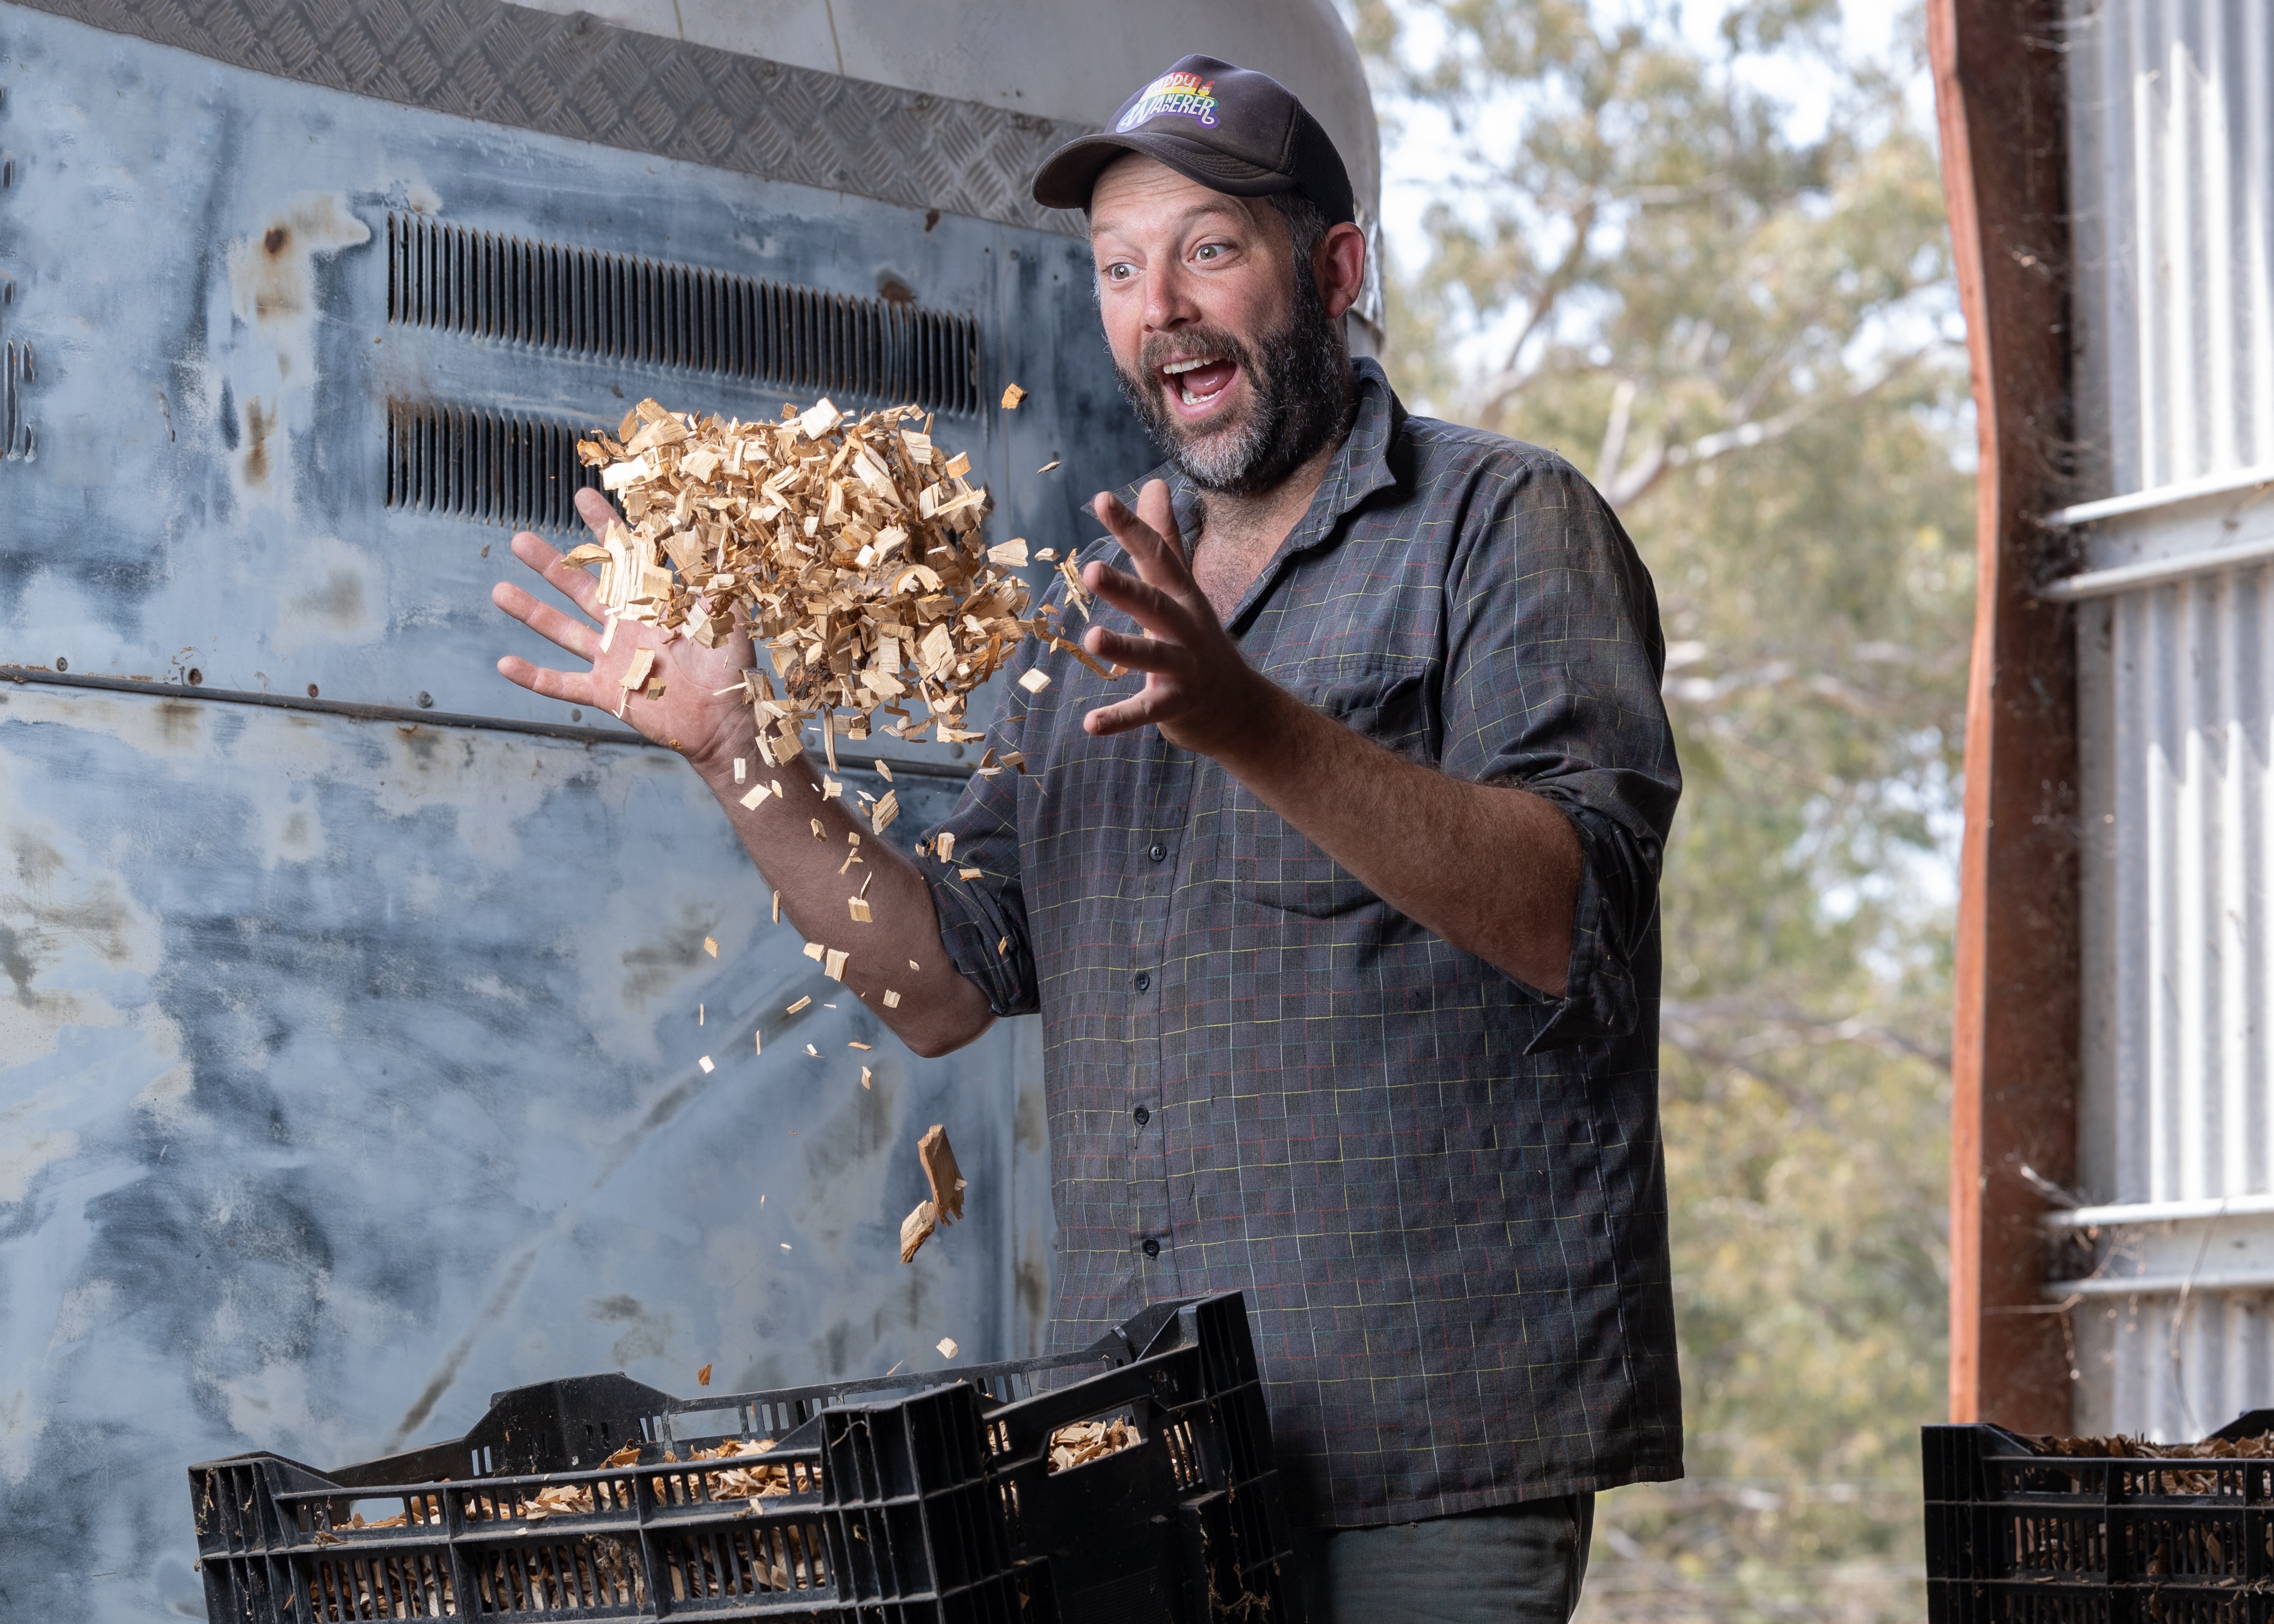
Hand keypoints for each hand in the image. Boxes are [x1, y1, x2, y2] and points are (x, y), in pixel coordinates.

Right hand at [491, 487, 754, 772]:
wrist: (723, 721)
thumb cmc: (729, 669)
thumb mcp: (726, 620)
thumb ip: (712, 585)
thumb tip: (707, 545)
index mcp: (653, 603)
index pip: (625, 557)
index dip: (604, 528)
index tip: (582, 496)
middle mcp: (626, 626)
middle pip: (580, 588)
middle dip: (550, 564)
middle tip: (519, 539)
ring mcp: (612, 659)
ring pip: (563, 630)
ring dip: (531, 612)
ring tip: (499, 591)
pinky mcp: (606, 693)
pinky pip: (563, 684)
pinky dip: (534, 678)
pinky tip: (505, 664)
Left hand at [1078, 480, 1281, 758]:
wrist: (1238, 706)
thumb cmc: (1197, 638)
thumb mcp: (1181, 587)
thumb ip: (1162, 539)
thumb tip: (1155, 483)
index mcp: (1182, 595)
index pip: (1157, 555)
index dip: (1131, 528)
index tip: (1102, 500)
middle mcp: (1185, 627)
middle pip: (1156, 604)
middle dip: (1126, 588)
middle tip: (1091, 570)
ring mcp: (1183, 668)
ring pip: (1153, 657)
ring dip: (1124, 649)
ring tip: (1093, 640)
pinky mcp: (1176, 705)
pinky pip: (1146, 712)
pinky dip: (1119, 719)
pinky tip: (1090, 724)